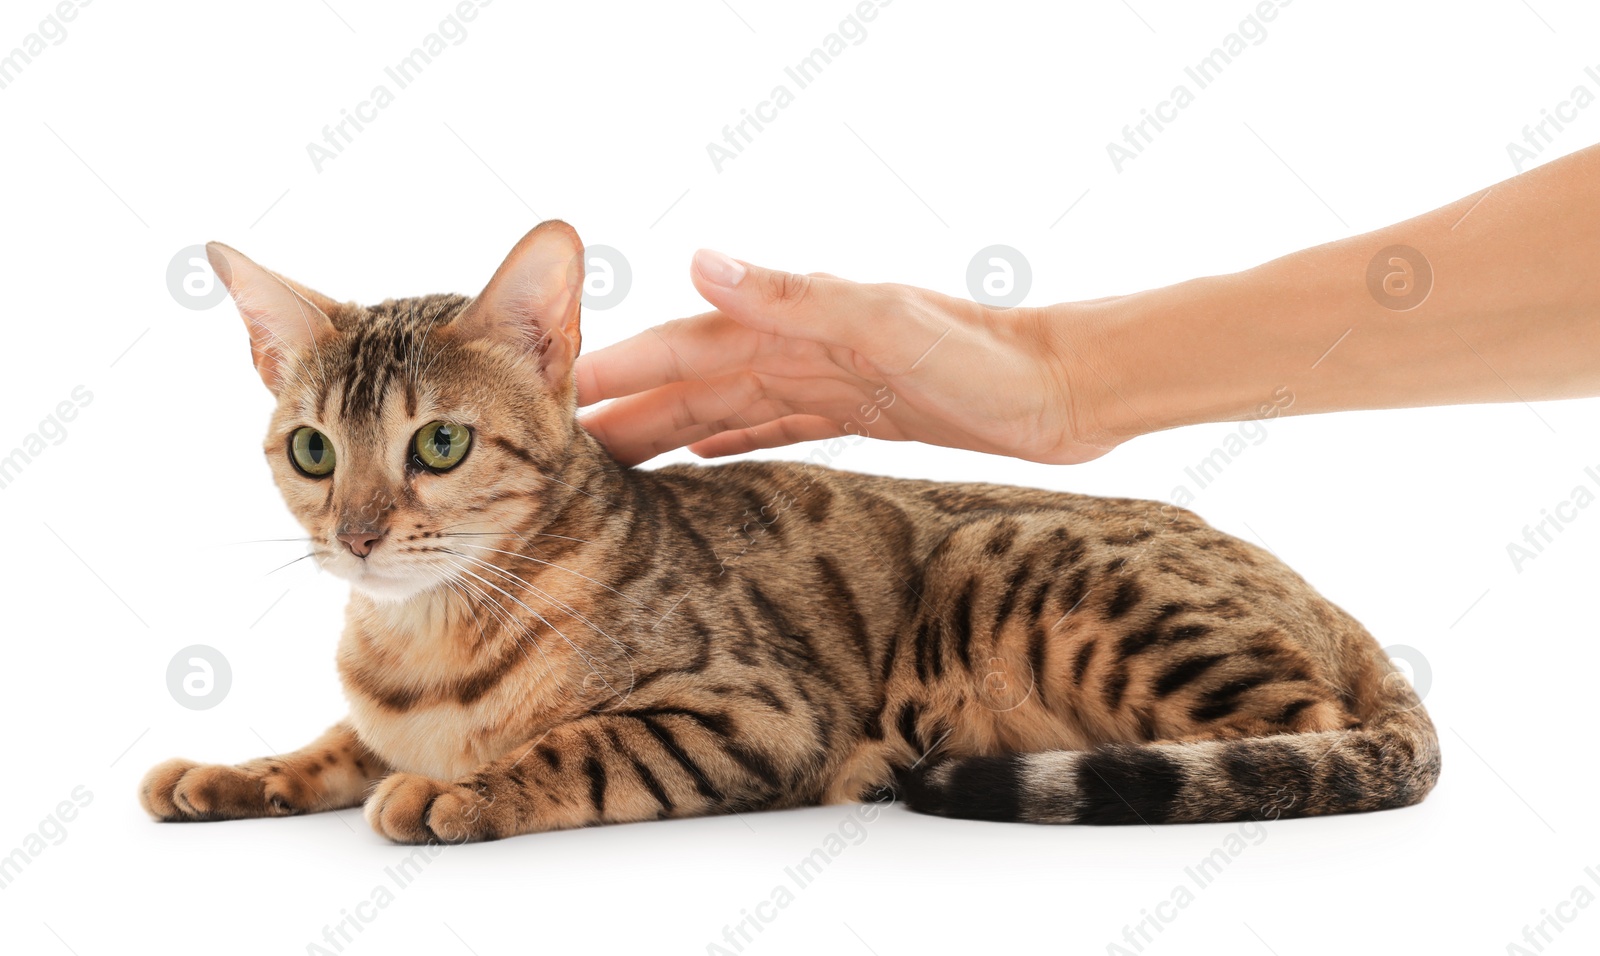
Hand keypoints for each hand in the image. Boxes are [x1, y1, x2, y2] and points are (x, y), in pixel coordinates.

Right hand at [574, 250, 1113, 466]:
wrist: (1068, 389)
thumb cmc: (989, 359)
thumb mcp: (887, 323)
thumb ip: (797, 296)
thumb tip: (700, 263)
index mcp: (799, 322)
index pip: (687, 343)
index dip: (620, 365)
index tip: (554, 390)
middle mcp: (805, 347)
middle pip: (695, 378)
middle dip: (627, 407)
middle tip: (560, 449)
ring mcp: (831, 379)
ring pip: (727, 405)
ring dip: (668, 426)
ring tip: (611, 460)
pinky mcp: (861, 414)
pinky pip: (776, 427)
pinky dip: (731, 440)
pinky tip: (702, 458)